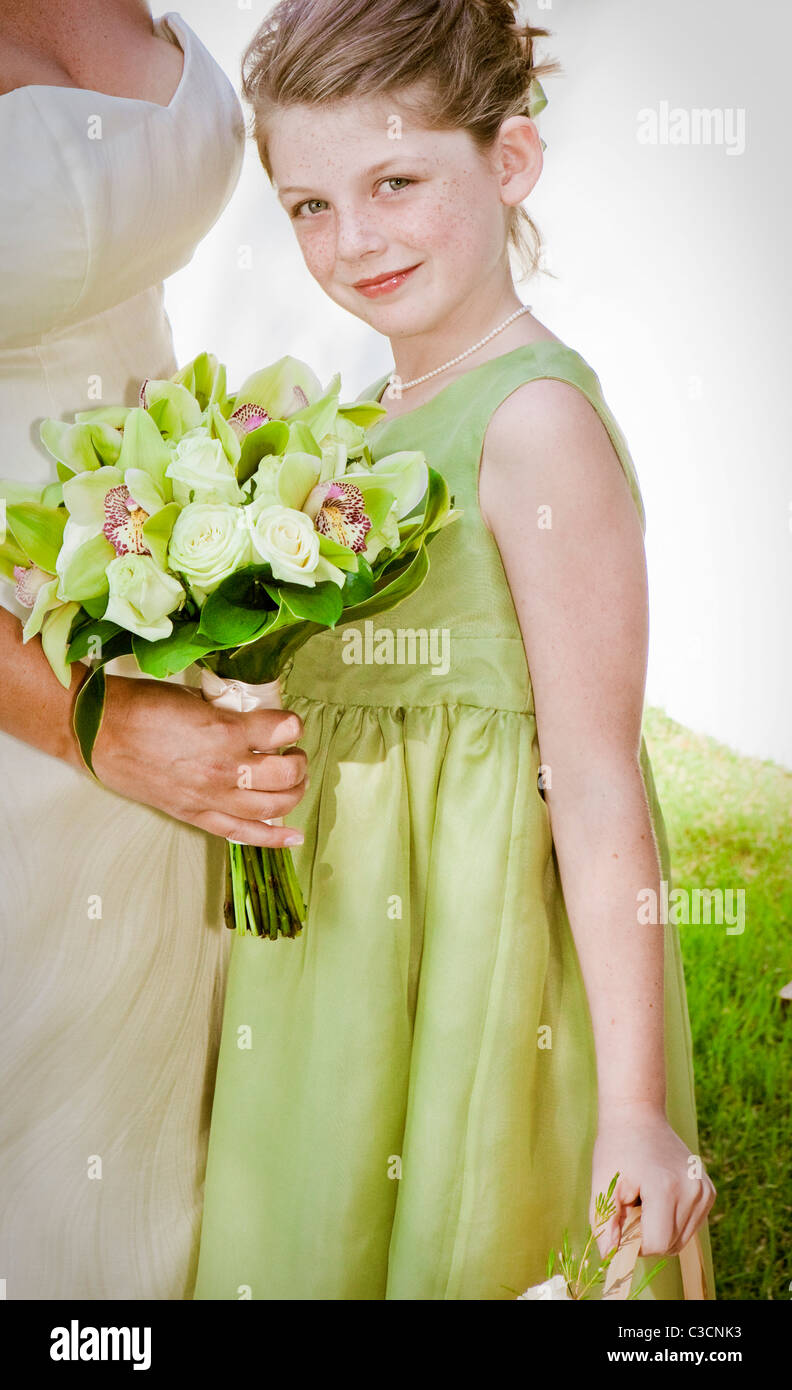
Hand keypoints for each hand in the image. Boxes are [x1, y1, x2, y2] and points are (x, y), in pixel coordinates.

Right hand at [89, 673, 308, 846]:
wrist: (100, 734)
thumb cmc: (143, 706)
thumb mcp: (195, 697)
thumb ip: (228, 710)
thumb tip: (254, 715)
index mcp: (225, 730)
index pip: (282, 729)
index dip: (291, 723)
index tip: (288, 722)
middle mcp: (224, 768)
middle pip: (285, 773)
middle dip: (298, 761)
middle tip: (293, 751)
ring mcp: (211, 797)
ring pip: (273, 805)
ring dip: (294, 792)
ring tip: (294, 780)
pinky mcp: (196, 815)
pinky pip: (243, 833)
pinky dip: (274, 838)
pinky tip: (294, 837)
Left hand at [591, 1103, 715, 1257]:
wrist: (638, 1117)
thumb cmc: (616, 1149)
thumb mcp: (602, 1185)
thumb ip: (604, 1225)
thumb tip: (611, 1257)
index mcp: (667, 1187)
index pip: (657, 1244)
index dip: (634, 1242)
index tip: (622, 1219)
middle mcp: (693, 1190)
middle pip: (670, 1244)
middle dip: (647, 1235)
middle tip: (632, 1204)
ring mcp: (704, 1190)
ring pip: (681, 1239)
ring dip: (660, 1228)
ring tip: (646, 1198)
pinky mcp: (709, 1191)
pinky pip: (690, 1226)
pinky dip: (672, 1221)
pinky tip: (659, 1195)